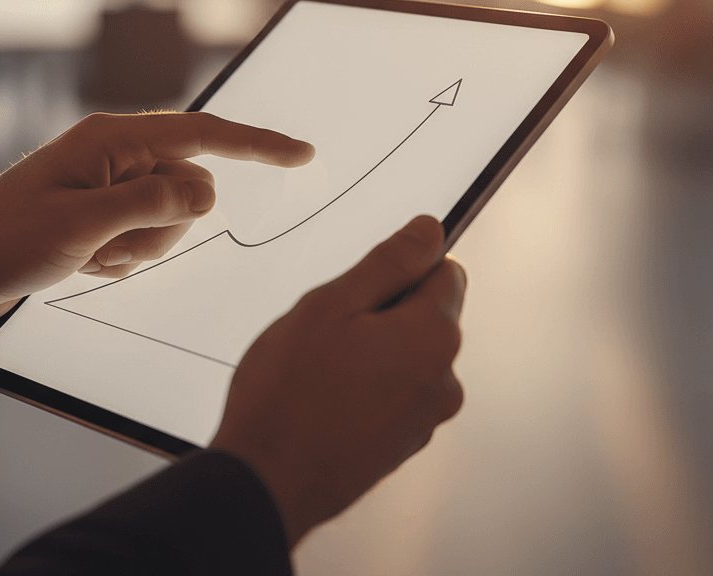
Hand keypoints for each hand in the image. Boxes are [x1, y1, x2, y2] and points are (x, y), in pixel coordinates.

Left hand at [0, 111, 313, 360]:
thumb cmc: (3, 239)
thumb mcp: (83, 224)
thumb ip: (154, 203)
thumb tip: (207, 191)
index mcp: (113, 139)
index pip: (203, 133)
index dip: (257, 142)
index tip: (302, 153)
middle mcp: (118, 158)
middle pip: (189, 188)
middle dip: (162, 227)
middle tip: (106, 245)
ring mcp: (111, 189)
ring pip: (170, 221)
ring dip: (137, 249)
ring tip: (87, 256)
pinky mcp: (103, 218)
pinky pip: (145, 240)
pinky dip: (122, 259)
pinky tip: (81, 264)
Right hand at [210, 215, 465, 546]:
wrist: (266, 481)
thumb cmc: (290, 394)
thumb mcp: (333, 304)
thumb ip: (390, 262)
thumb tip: (429, 231)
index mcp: (434, 337)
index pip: (446, 270)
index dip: (403, 267)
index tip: (366, 282)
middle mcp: (443, 380)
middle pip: (427, 314)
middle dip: (385, 309)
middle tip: (332, 327)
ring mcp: (425, 418)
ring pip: (407, 354)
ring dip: (375, 349)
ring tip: (323, 367)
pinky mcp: (404, 443)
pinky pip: (395, 391)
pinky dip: (369, 385)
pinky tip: (327, 396)